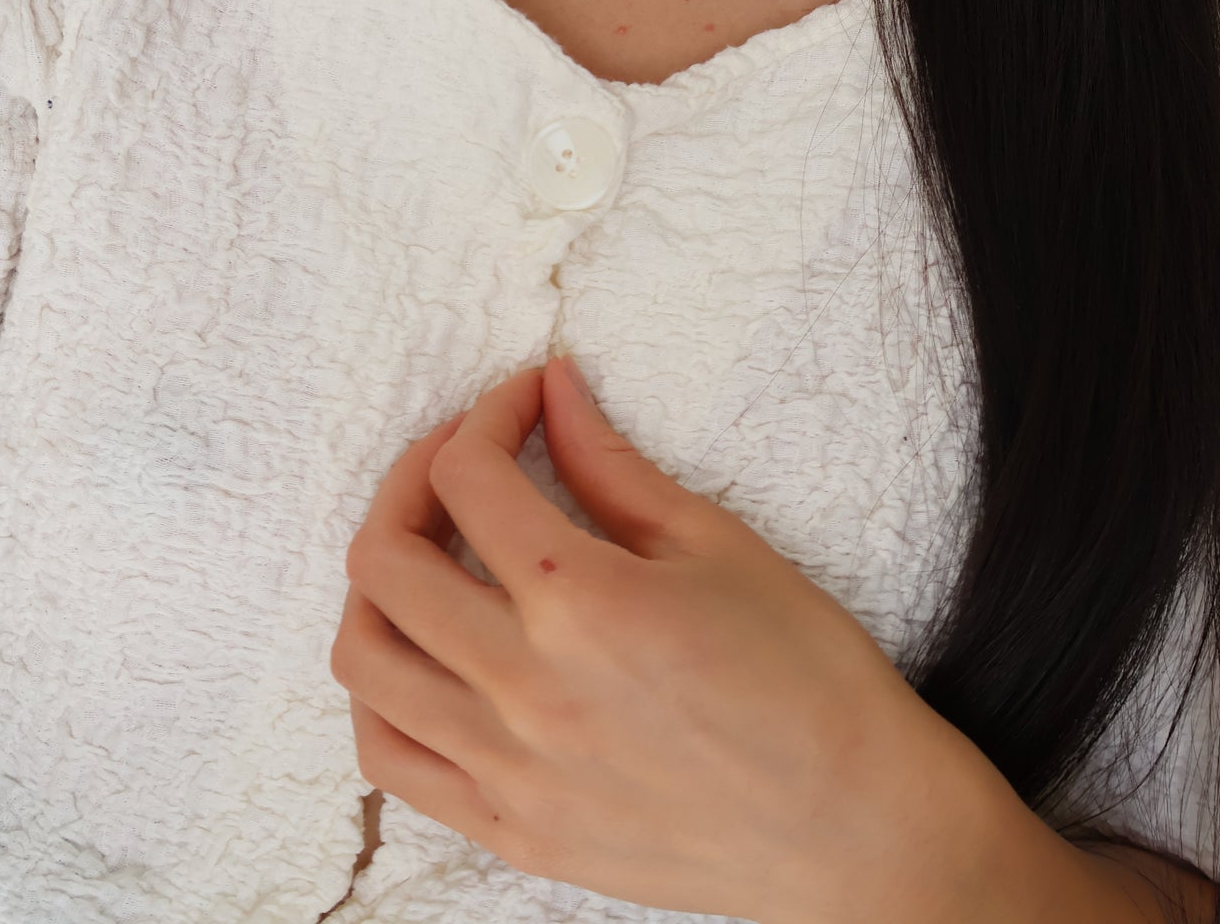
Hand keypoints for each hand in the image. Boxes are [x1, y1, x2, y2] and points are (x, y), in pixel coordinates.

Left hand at [330, 358, 1006, 922]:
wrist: (855, 830)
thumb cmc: (807, 677)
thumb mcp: (715, 543)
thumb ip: (611, 463)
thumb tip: (554, 388)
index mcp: (583, 603)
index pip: (470, 475)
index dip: (492, 411)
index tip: (529, 398)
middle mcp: (525, 689)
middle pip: (385, 558)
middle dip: (412, 477)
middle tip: (466, 455)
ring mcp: (508, 771)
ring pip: (364, 658)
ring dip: (379, 582)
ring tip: (431, 549)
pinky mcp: (511, 832)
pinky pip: (390, 757)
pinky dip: (383, 690)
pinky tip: (426, 650)